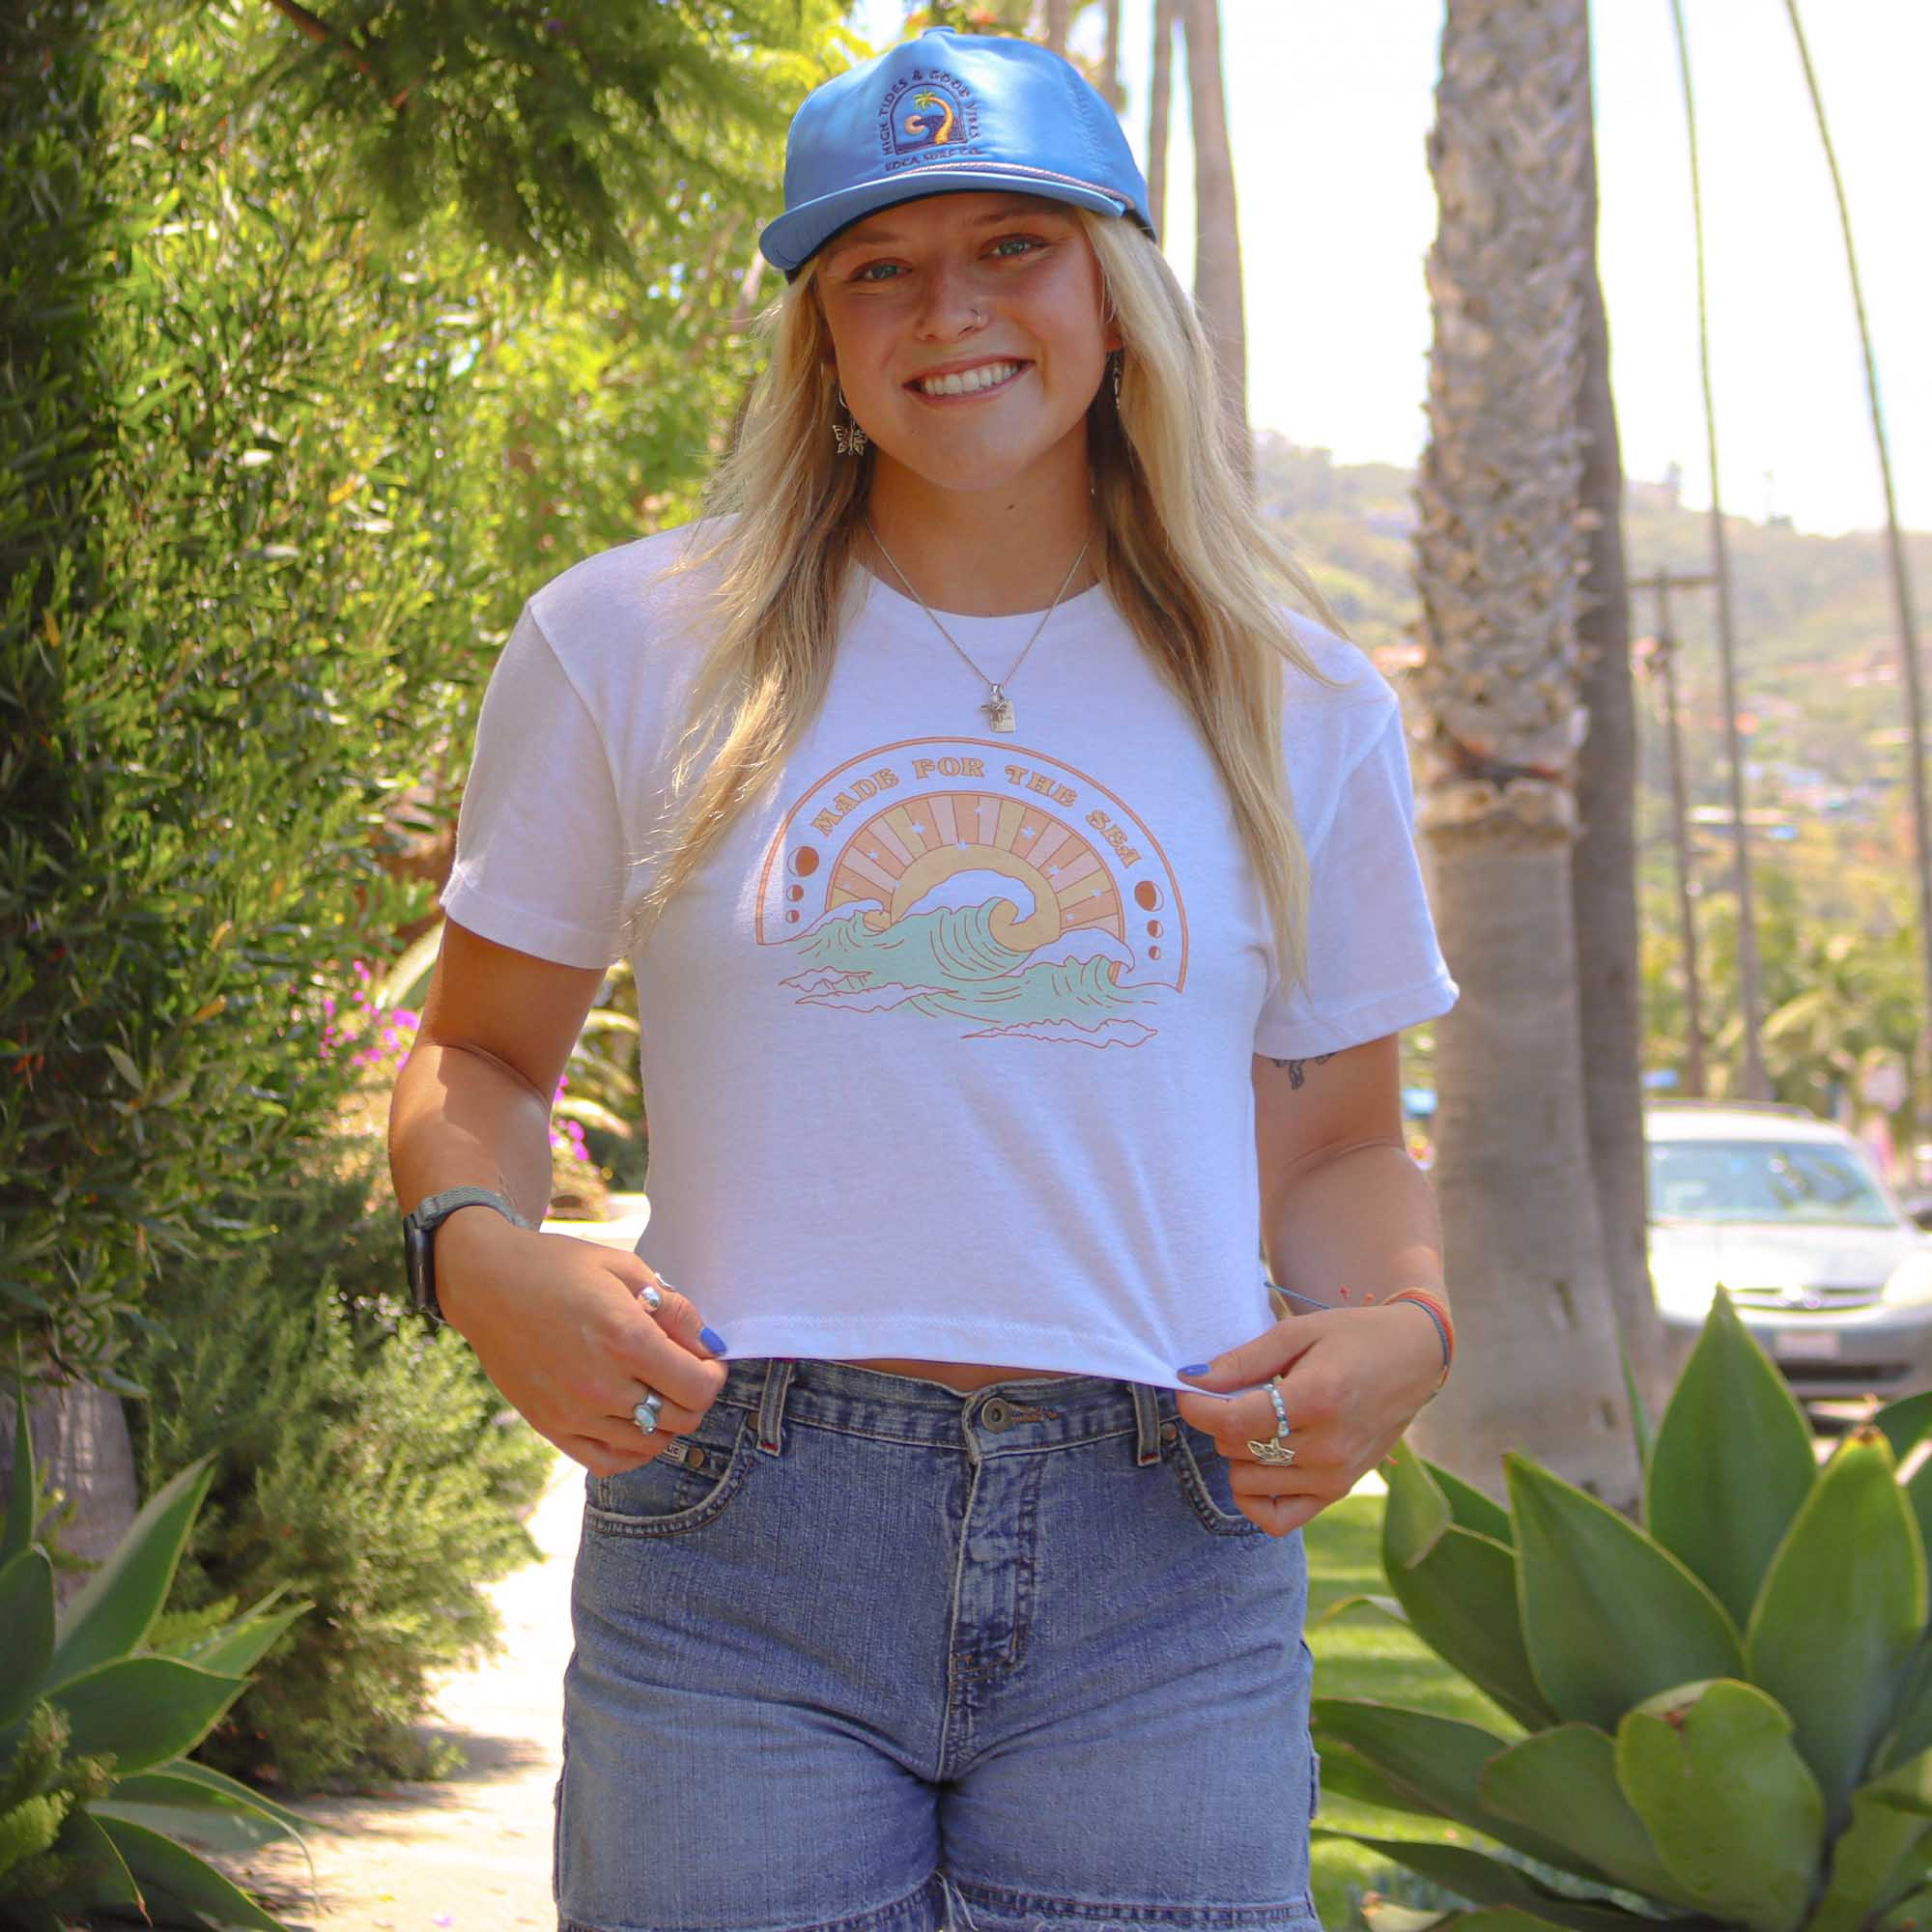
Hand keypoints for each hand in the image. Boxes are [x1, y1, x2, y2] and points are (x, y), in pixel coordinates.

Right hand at [437, 1209, 727, 1476]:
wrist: (486, 1284)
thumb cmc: (558, 1267)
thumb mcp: (625, 1269)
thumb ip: (675, 1309)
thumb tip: (709, 1345)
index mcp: (625, 1339)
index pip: (699, 1387)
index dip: (713, 1375)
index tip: (707, 1359)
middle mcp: (601, 1384)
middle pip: (681, 1418)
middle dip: (696, 1396)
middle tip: (685, 1372)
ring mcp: (574, 1412)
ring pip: (650, 1442)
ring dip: (668, 1421)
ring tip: (659, 1391)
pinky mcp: (551, 1427)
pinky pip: (608, 1461)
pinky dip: (634, 1450)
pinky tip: (636, 1424)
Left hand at [1174, 1300, 1447, 1536]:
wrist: (1414, 1359)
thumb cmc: (1354, 1337)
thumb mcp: (1298, 1332)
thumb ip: (1244, 1360)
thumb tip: (1193, 1380)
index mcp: (1317, 1400)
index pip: (1231, 1422)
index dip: (1196, 1407)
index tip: (1189, 1388)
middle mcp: (1327, 1447)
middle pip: (1234, 1449)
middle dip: (1221, 1420)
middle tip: (1238, 1393)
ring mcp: (1334, 1476)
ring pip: (1246, 1482)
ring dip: (1237, 1452)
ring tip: (1261, 1420)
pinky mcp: (1338, 1492)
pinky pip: (1276, 1520)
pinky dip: (1255, 1497)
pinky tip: (1260, 1464)